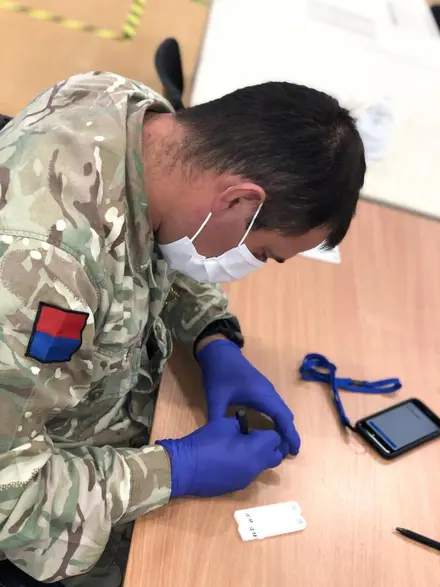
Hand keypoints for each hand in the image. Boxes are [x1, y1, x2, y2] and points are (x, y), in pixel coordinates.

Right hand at [157, 418, 285, 497]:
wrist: (184, 467)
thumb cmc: (205, 442)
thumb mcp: (225, 424)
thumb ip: (242, 426)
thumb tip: (247, 431)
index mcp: (256, 449)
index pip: (276, 439)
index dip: (269, 433)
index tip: (259, 429)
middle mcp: (256, 466)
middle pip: (276, 457)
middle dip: (271, 448)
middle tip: (258, 439)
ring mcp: (247, 479)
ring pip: (262, 468)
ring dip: (258, 458)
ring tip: (241, 449)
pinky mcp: (237, 487)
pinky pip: (249, 475)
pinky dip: (246, 467)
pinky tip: (230, 461)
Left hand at [196, 339, 299, 454]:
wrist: (220, 352)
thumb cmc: (219, 373)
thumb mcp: (215, 397)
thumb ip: (216, 418)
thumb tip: (217, 439)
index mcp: (261, 395)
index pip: (282, 417)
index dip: (289, 434)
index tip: (294, 451)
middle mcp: (269, 392)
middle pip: (286, 415)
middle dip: (289, 433)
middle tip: (288, 453)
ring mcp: (267, 390)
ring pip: (282, 410)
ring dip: (284, 426)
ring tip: (282, 445)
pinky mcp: (262, 389)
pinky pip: (276, 406)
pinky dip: (279, 419)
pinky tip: (271, 429)